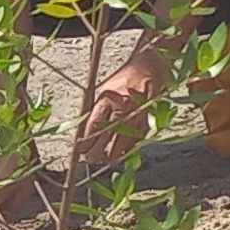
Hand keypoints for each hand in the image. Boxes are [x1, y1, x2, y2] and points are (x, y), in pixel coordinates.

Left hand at [70, 50, 171, 174]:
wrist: (148, 69)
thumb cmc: (122, 80)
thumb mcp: (103, 90)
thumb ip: (95, 109)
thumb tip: (83, 130)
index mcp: (107, 99)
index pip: (95, 124)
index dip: (87, 139)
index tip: (80, 150)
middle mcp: (122, 107)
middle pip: (108, 134)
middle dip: (99, 149)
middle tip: (91, 160)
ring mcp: (136, 113)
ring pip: (125, 137)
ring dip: (116, 152)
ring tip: (108, 161)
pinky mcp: (147, 116)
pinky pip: (139, 135)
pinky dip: (132, 145)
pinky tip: (126, 154)